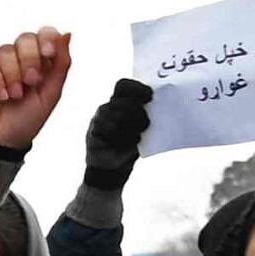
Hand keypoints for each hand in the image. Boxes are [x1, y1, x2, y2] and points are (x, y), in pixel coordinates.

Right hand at [0, 30, 72, 154]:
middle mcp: (19, 61)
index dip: (47, 38)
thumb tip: (67, 34)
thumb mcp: (51, 93)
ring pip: (5, 51)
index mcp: (40, 63)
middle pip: (25, 39)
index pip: (44, 34)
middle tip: (31, 81)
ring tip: (15, 95)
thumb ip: (61, 63)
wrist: (0, 142)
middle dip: (30, 60)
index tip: (49, 53)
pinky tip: (1, 96)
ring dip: (13, 75)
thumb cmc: (26, 121)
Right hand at [81, 76, 156, 192]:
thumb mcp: (141, 127)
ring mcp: (97, 120)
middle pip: (123, 101)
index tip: (150, 96)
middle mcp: (106, 109)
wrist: (112, 170)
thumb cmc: (129, 146)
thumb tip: (162, 107)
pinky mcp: (92, 134)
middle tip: (146, 123)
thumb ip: (146, 115)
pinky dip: (124, 138)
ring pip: (117, 115)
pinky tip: (130, 144)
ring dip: (132, 126)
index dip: (137, 88)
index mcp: (118, 102)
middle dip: (137, 112)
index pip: (123, 85)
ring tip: (139, 136)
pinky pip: (109, 130)